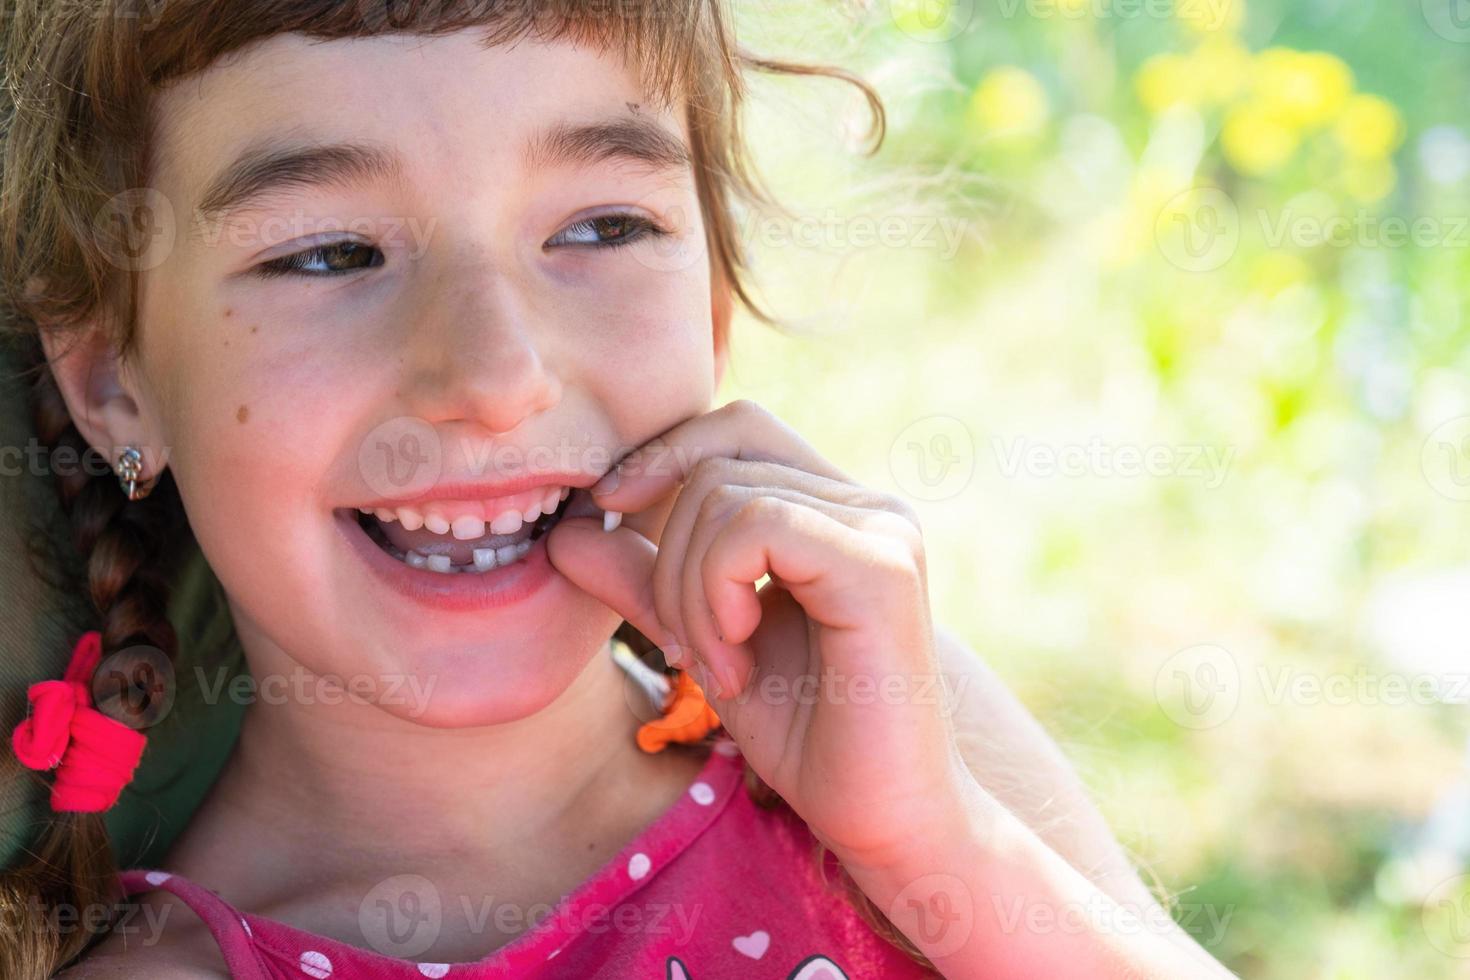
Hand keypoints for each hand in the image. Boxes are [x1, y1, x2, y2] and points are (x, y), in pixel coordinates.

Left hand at [545, 399, 969, 866]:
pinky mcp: (882, 568)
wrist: (882, 817)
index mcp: (838, 512)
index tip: (610, 510)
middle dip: (668, 555)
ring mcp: (883, 531)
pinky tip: (738, 658)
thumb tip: (567, 530)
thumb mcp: (705, 642)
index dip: (664, 454)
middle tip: (686, 648)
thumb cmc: (807, 735)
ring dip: (688, 590)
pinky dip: (717, 592)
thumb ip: (646, 580)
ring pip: (725, 496)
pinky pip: (757, 527)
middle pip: (716, 462)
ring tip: (719, 665)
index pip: (737, 429)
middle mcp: (870, 506)